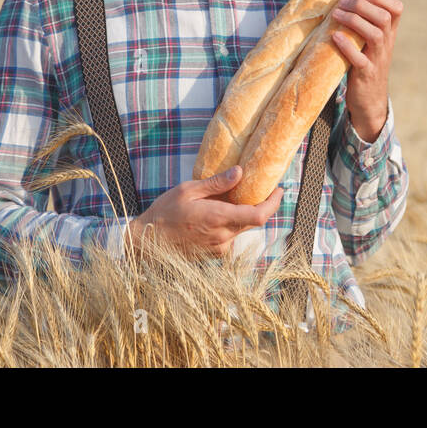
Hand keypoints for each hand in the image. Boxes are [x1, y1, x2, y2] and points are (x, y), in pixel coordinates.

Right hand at [128, 165, 282, 257]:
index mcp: (218, 218)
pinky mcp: (213, 255)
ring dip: (241, 215)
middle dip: (259, 205)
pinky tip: (216, 214)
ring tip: (229, 199)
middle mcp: (223, 237)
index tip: (279, 190)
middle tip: (259, 187)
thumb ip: (217, 183)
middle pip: (253, 221)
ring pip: (241, 229)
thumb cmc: (164, 213)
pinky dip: (229, 224)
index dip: (274, 203)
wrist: (146, 243)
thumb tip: (240, 172)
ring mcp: (219, 249)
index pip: (259, 215)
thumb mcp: (188, 190)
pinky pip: (230, 237)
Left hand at [328, 0, 401, 141]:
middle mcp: (386, 44)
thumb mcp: (370, 43)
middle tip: (343, 3)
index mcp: (389, 34)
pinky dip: (347, 46)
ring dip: (354, 21)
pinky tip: (335, 37)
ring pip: (375, 35)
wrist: (370, 100)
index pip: (397, 9)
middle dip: (363, 6)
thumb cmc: (366, 64)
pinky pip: (359, 59)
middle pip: (384, 18)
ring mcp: (377, 60)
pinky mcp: (365, 75)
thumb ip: (366, 23)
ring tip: (336, 15)